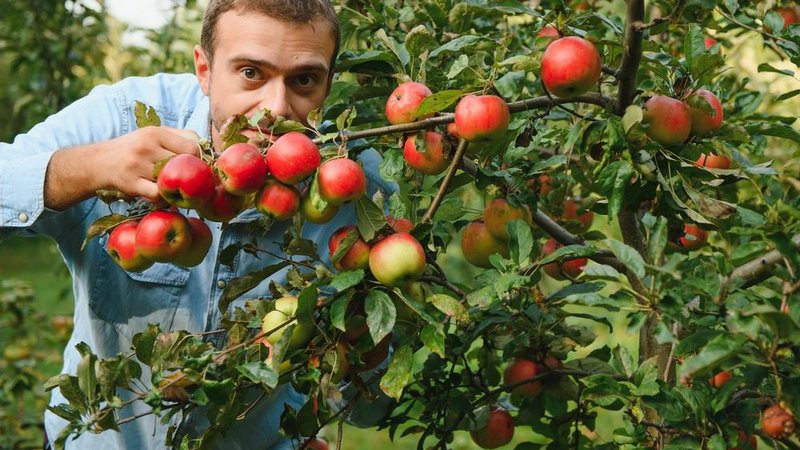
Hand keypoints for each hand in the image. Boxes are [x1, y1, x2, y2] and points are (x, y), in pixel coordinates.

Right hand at [44, 126, 200, 210]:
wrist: (98, 162)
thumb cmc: (133, 150)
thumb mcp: (153, 135)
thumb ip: (179, 137)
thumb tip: (206, 148)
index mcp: (156, 132)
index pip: (192, 146)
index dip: (197, 159)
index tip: (195, 167)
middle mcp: (147, 146)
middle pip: (183, 163)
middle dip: (188, 175)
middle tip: (187, 181)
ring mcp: (138, 164)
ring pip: (171, 180)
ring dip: (174, 188)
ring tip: (172, 188)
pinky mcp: (130, 182)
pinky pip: (158, 194)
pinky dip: (163, 198)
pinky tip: (160, 196)